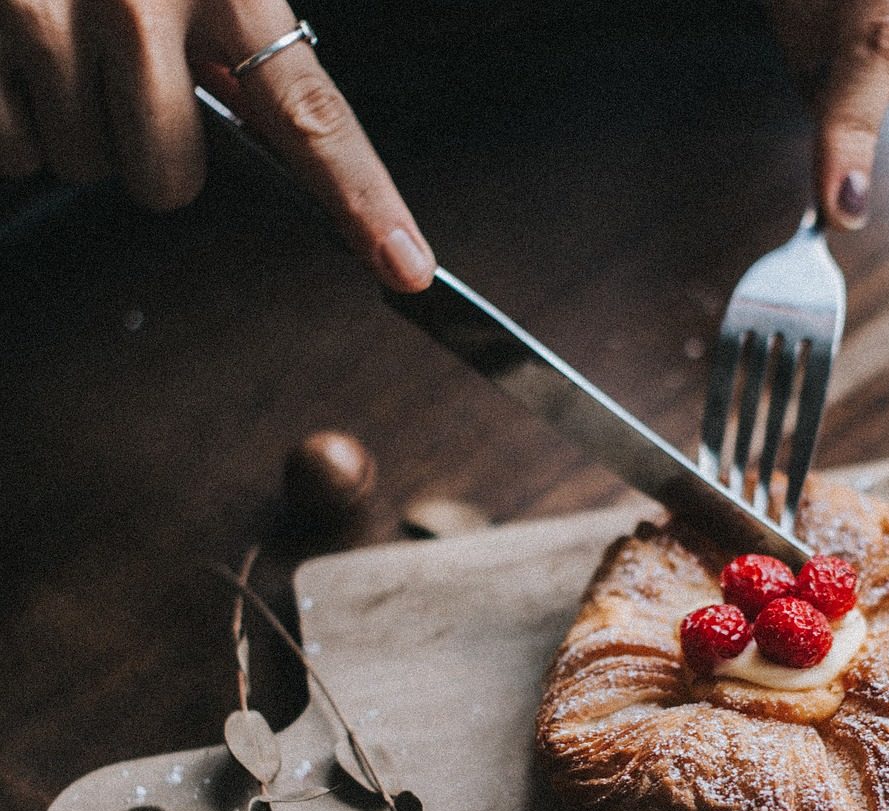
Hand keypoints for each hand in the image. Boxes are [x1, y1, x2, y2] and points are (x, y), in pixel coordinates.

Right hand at [0, 0, 433, 291]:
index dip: (364, 203)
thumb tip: (267, 130)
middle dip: (151, 153)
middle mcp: (140, 5)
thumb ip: (237, 38)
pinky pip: (8, 147)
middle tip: (125, 82)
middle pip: (168, 181)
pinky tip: (17, 56)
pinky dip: (12, 118)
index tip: (407, 266)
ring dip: (74, 125)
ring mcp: (44, 18)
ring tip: (61, 42)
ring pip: (82, 165)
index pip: (312, 119)